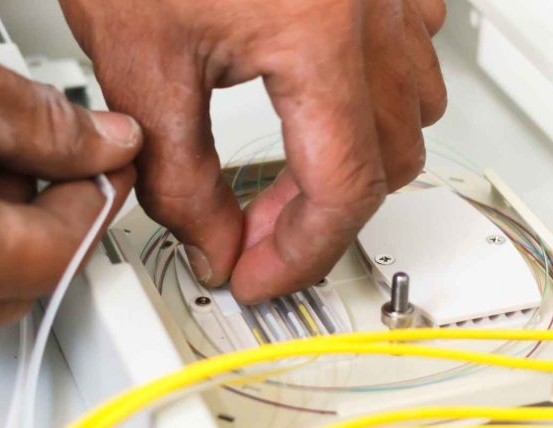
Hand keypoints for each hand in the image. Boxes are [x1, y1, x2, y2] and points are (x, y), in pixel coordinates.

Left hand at [61, 0, 446, 301]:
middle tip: (261, 230)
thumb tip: (212, 243)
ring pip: (414, 110)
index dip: (301, 255)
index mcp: (319, 36)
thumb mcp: (139, 59)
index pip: (341, 191)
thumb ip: (179, 175)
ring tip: (292, 166)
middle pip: (389, 162)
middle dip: (323, 213)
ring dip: (358, 156)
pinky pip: (414, 48)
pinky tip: (327, 92)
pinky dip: (378, 91)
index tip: (260, 276)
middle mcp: (372, 10)